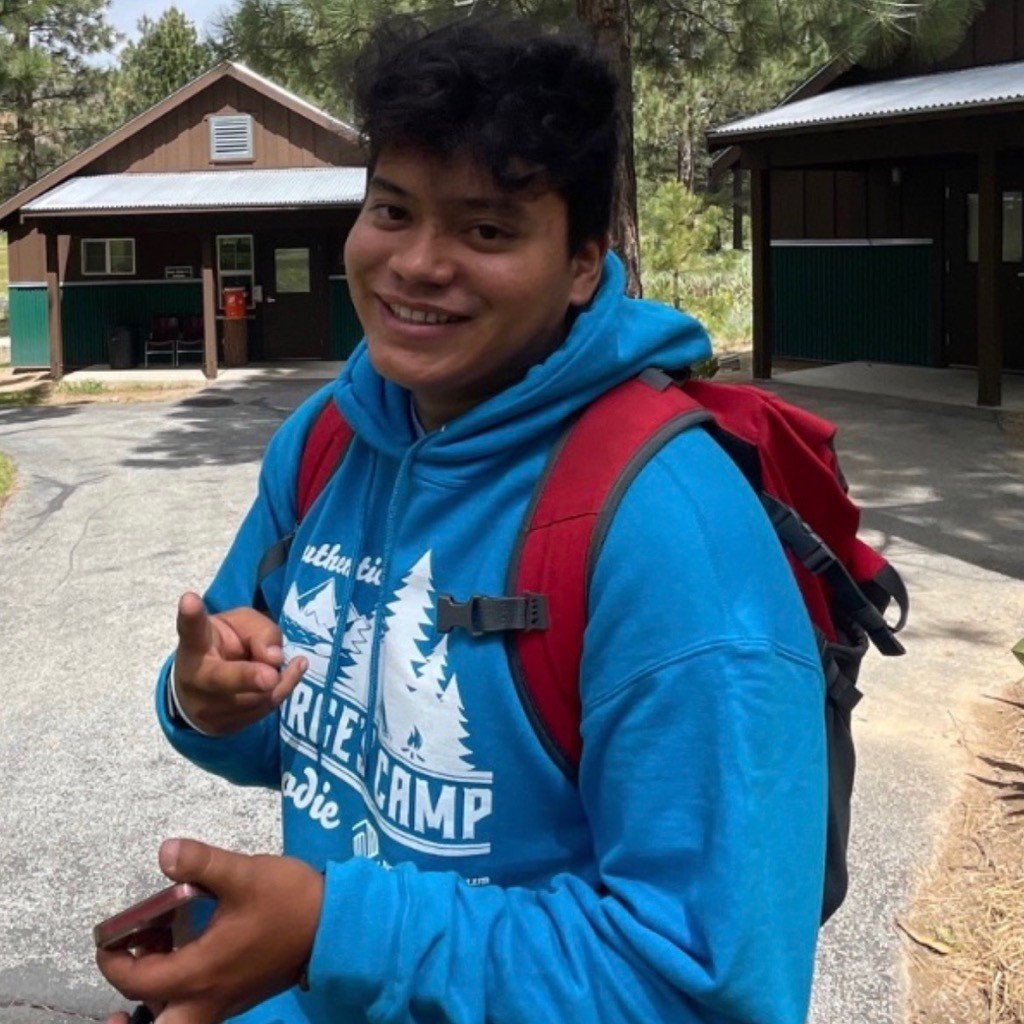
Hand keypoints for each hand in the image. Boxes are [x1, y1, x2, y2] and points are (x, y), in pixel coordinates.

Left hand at [97, 839, 324, 1023]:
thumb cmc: (288, 901)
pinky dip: (180, 989)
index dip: (113, 960)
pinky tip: (189, 950)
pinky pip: (197, 1007)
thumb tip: (164, 852)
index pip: (138, 980)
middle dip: (130, 1009)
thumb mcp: (244, 874)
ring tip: (156, 951)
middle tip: (129, 964)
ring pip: (177, 1018)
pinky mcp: (240, 994)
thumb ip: (201, 862)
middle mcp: (207, 997)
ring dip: (155, 996)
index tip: (108, 936)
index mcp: (201, 972)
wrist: (335, 925)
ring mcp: (225, 1001)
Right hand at [173, 592, 306, 734]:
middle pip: (222, 679)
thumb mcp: (241, 626)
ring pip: (254, 696)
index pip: (192, 630)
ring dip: (276, 679)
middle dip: (247, 677)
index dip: (191, 616)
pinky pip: (264, 709)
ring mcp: (207, 709)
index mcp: (195, 645)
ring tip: (284, 662)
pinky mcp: (223, 728)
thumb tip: (274, 658)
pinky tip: (292, 672)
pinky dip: (282, 690)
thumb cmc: (224, 647)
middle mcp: (195, 678)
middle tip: (270, 675)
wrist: (202, 692)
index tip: (190, 599)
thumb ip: (260, 631)